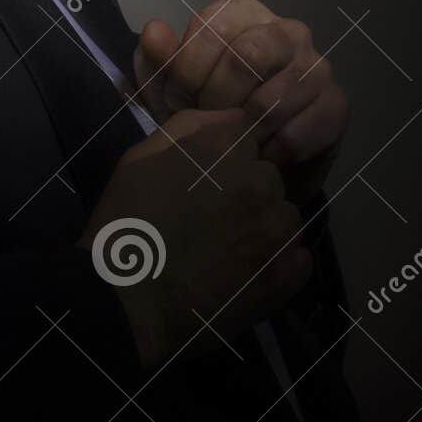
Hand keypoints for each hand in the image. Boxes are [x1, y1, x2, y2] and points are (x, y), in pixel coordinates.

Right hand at [78, 106, 311, 366]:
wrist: (125, 302)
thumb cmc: (125, 223)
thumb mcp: (141, 157)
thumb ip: (190, 126)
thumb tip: (230, 119)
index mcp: (224, 148)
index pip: (246, 134)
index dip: (226, 155)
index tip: (205, 176)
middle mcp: (259, 182)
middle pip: (268, 175)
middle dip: (247, 188)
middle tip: (211, 216)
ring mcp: (276, 232)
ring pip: (284, 216)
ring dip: (264, 225)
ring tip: (227, 248)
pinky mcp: (283, 276)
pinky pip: (297, 257)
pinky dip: (279, 261)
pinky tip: (246, 271)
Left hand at [131, 0, 347, 203]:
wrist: (250, 156)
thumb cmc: (206, 108)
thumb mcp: (169, 87)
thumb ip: (156, 60)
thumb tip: (154, 31)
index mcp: (242, 14)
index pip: (213, 28)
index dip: (187, 71)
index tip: (176, 102)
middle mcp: (285, 31)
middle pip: (246, 57)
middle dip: (215, 100)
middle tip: (204, 125)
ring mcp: (316, 66)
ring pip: (274, 98)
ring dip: (242, 131)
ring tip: (229, 145)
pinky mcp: (336, 104)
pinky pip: (300, 131)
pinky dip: (271, 152)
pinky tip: (258, 156)